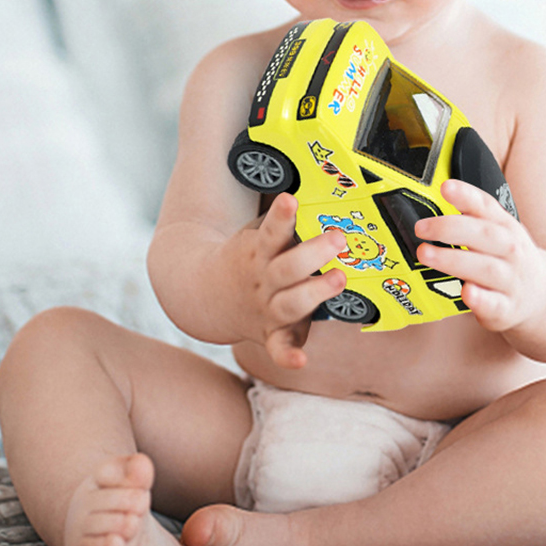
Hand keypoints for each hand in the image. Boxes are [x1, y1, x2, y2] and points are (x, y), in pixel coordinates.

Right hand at [218, 192, 345, 368]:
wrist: (206, 295)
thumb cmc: (251, 258)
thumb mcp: (260, 234)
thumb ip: (288, 221)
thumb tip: (325, 184)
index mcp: (259, 250)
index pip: (271, 230)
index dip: (281, 217)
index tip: (290, 200)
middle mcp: (264, 280)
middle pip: (288, 267)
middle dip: (313, 252)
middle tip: (338, 238)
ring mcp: (267, 308)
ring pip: (290, 303)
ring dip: (314, 293)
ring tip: (339, 279)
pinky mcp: (271, 334)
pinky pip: (278, 348)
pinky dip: (287, 356)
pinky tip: (300, 361)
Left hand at [414, 179, 545, 333]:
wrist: (543, 294)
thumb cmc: (509, 259)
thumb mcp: (499, 231)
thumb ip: (472, 213)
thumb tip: (440, 192)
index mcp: (506, 227)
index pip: (487, 206)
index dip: (466, 195)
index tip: (446, 187)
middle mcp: (511, 251)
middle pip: (484, 235)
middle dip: (450, 229)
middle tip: (421, 227)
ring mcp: (510, 280)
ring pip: (485, 268)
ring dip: (453, 260)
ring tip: (426, 254)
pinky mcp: (506, 308)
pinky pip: (495, 304)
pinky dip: (481, 299)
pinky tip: (466, 292)